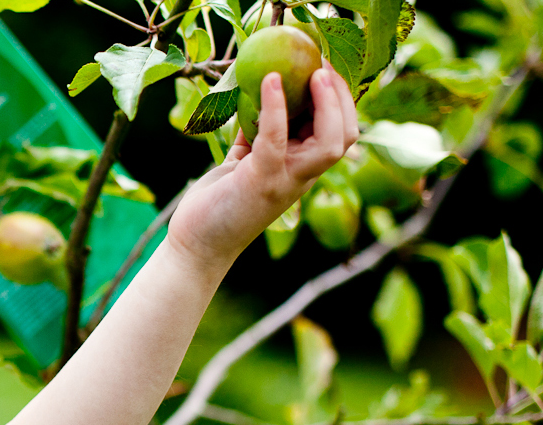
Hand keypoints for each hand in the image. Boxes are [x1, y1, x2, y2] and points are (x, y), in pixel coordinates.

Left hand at [165, 63, 358, 268]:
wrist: (196, 242)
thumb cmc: (220, 201)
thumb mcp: (244, 160)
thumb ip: (258, 135)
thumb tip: (259, 95)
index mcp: (302, 168)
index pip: (340, 133)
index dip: (341, 100)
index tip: (325, 68)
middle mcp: (301, 175)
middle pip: (345, 135)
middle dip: (342, 97)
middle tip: (324, 65)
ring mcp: (284, 180)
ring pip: (328, 143)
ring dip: (326, 103)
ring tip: (313, 71)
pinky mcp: (259, 181)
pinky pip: (275, 139)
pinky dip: (275, 108)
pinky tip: (268, 81)